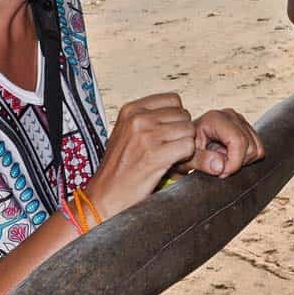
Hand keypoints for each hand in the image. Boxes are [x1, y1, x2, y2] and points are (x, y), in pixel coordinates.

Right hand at [85, 93, 196, 218]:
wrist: (105, 195)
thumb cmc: (118, 167)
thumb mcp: (127, 132)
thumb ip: (149, 119)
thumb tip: (177, 112)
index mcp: (131, 109)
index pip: (173, 99)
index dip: (177, 116)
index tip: (171, 130)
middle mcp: (138, 118)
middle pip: (183, 114)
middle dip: (183, 131)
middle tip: (173, 146)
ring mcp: (146, 136)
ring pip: (188, 129)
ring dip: (186, 144)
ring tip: (172, 155)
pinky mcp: (155, 155)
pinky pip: (188, 147)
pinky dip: (186, 156)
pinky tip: (173, 163)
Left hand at [178, 108, 265, 177]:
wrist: (184, 143)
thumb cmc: (185, 150)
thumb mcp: (188, 158)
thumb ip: (202, 161)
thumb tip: (221, 166)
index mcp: (215, 119)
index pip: (238, 141)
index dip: (234, 163)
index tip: (222, 174)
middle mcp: (230, 115)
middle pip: (250, 147)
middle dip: (237, 163)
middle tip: (219, 168)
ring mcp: (240, 120)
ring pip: (256, 148)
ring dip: (242, 161)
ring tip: (223, 161)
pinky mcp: (245, 128)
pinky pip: (258, 148)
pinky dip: (246, 158)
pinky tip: (230, 157)